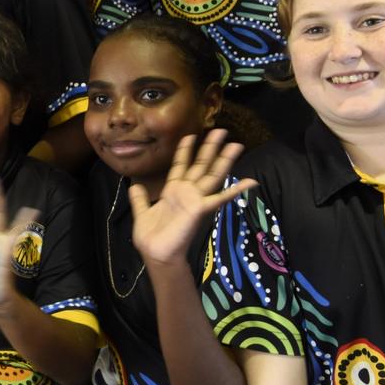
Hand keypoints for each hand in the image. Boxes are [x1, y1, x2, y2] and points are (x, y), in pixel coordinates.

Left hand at [129, 130, 256, 266]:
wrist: (156, 254)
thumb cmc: (151, 237)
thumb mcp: (141, 213)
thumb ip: (140, 199)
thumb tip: (134, 185)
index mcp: (172, 192)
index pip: (180, 166)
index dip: (185, 151)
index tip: (190, 135)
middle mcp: (186, 192)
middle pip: (200, 165)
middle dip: (210, 148)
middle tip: (221, 130)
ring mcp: (195, 199)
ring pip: (212, 175)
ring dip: (224, 160)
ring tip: (236, 144)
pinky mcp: (200, 209)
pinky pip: (220, 197)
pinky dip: (235, 190)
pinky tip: (251, 182)